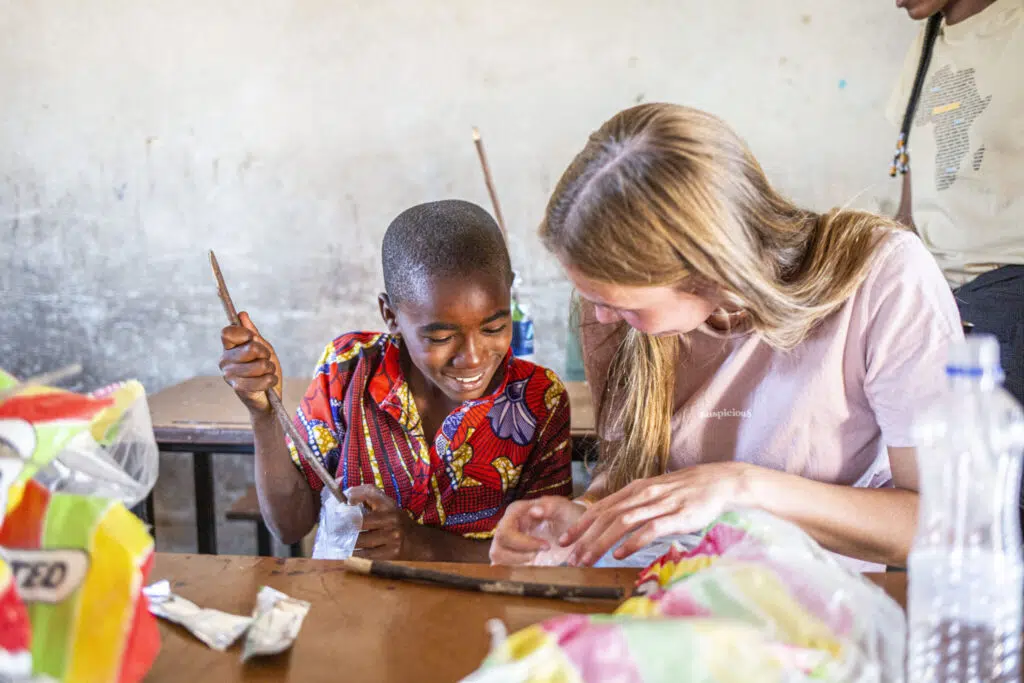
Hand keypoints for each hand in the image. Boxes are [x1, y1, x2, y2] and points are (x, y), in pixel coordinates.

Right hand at [219, 311, 282, 413]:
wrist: (268, 396)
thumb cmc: (265, 370)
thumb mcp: (263, 348)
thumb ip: (253, 333)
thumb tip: (242, 314)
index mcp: (229, 348)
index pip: (227, 333)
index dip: (243, 333)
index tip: (252, 338)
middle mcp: (224, 360)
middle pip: (249, 348)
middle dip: (264, 353)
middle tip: (265, 359)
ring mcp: (229, 375)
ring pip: (259, 365)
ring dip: (269, 368)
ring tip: (267, 372)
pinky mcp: (237, 388)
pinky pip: (261, 380)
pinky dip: (270, 380)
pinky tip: (269, 382)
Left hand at [346, 485, 423, 560]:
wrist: (420, 543)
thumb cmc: (398, 524)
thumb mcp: (388, 508)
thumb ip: (369, 500)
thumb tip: (346, 495)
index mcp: (389, 505)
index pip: (369, 492)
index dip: (354, 495)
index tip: (344, 502)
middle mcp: (391, 519)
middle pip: (359, 521)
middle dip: (343, 525)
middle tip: (333, 528)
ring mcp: (392, 536)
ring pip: (360, 540)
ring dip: (347, 542)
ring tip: (339, 542)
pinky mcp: (391, 553)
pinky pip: (366, 555)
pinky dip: (355, 554)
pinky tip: (350, 552)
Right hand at [489, 496, 584, 565]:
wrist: (572, 525)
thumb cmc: (566, 515)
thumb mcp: (563, 507)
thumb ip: (550, 506)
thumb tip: (534, 511)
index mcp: (515, 511)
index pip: (506, 532)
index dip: (524, 543)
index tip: (547, 546)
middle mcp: (506, 525)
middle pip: (498, 547)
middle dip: (520, 556)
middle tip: (539, 556)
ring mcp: (505, 540)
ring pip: (497, 557)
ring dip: (516, 563)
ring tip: (535, 560)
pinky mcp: (508, 554)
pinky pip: (501, 565)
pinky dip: (513, 570)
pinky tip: (528, 568)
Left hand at [561, 463, 749, 566]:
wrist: (716, 483)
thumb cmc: (682, 492)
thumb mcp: (652, 494)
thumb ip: (632, 507)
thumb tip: (609, 523)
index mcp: (633, 490)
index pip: (600, 507)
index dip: (580, 524)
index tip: (564, 540)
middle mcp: (642, 495)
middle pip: (606, 516)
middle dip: (585, 538)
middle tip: (570, 557)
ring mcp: (659, 504)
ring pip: (622, 523)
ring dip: (601, 542)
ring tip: (588, 559)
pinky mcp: (676, 516)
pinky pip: (649, 529)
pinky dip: (631, 542)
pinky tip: (619, 554)